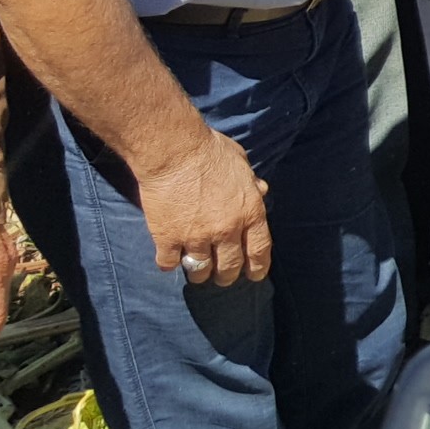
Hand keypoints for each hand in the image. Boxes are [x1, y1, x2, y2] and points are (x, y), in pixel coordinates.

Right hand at [129, 126, 271, 287]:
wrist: (175, 151)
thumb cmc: (210, 151)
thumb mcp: (241, 163)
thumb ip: (251, 182)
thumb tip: (261, 190)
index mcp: (250, 212)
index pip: (259, 250)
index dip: (258, 267)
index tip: (254, 275)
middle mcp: (226, 230)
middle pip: (230, 266)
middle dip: (227, 276)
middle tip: (222, 277)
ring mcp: (196, 236)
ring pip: (200, 270)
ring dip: (199, 274)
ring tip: (197, 271)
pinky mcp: (168, 239)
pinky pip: (169, 263)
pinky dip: (169, 263)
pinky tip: (169, 259)